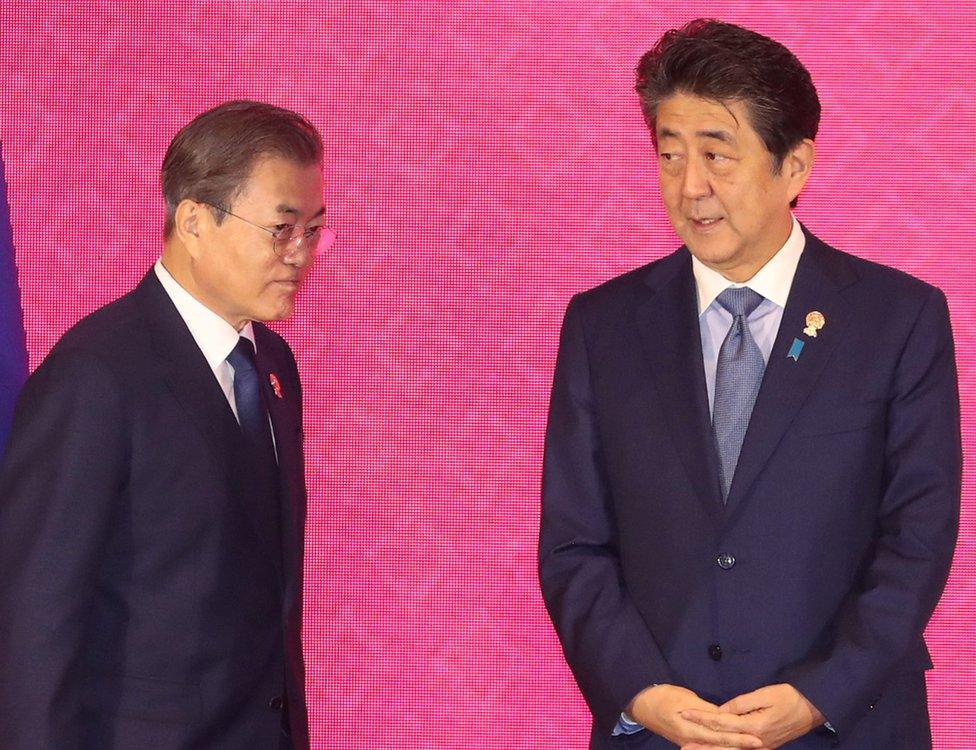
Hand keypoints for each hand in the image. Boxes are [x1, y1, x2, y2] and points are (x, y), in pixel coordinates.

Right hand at [627, 684, 763, 748]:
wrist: (642, 704)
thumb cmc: (664, 698)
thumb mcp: (686, 699)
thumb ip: (706, 710)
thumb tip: (725, 716)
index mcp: (692, 730)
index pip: (721, 735)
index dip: (739, 737)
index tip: (757, 738)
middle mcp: (693, 741)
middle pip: (720, 745)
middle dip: (740, 746)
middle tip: (759, 745)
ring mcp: (690, 743)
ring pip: (715, 748)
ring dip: (732, 748)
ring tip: (748, 747)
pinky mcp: (688, 741)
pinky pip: (707, 747)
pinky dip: (720, 748)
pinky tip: (729, 747)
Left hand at [681, 683, 823, 749]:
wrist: (813, 709)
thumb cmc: (789, 697)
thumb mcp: (765, 695)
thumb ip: (741, 704)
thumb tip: (721, 710)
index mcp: (753, 727)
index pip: (721, 722)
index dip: (702, 718)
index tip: (685, 714)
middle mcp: (755, 741)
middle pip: (723, 743)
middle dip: (702, 745)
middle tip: (682, 747)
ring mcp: (760, 746)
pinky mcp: (764, 746)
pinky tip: (716, 749)